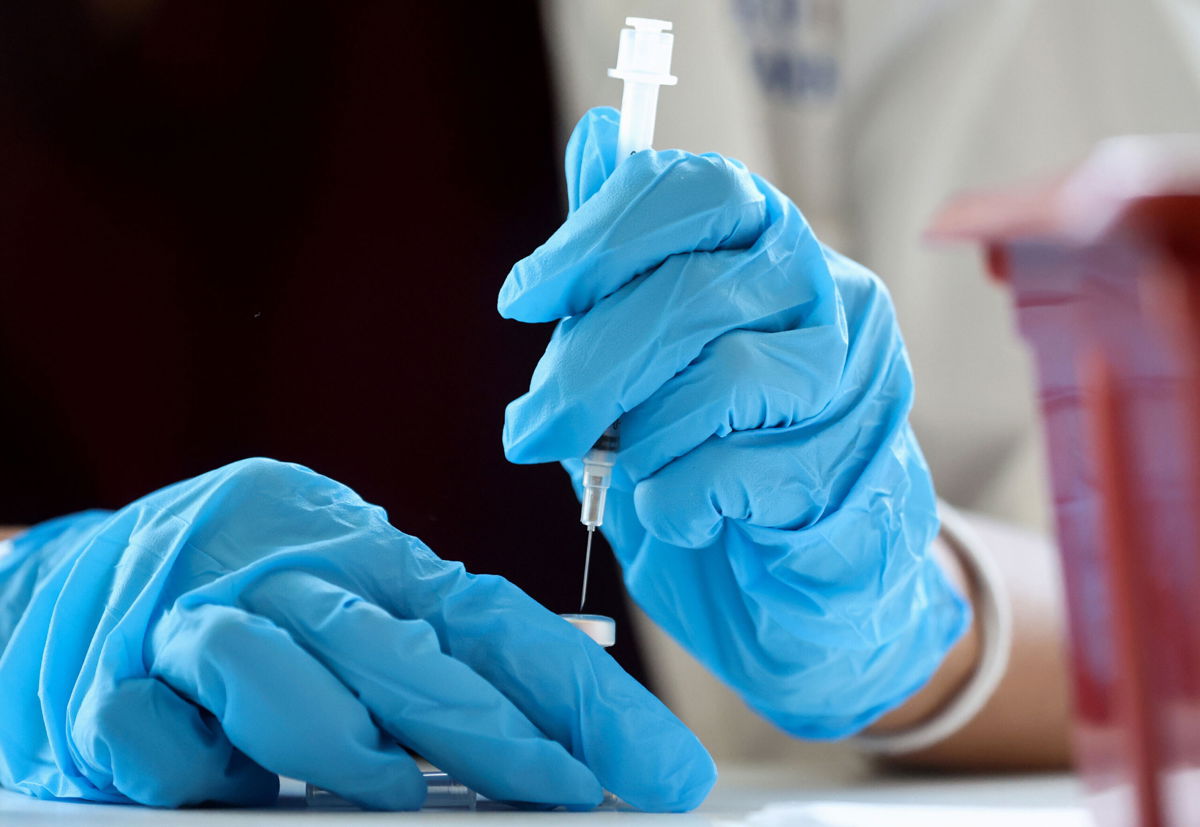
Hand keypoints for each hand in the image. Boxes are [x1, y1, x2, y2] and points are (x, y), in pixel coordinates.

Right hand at [0, 458, 713, 809]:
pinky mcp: (111, 680)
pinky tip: (225, 785)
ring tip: (391, 791)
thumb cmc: (270, 601)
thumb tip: (562, 748)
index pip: (499, 626)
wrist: (111, 565)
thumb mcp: (369, 614)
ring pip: (270, 666)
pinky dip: (195, 767)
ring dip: (340, 738)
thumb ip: (442, 669)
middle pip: (405, 652)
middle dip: (499, 734)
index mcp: (377, 565)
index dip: (585, 698)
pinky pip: (151, 729)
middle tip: (573, 797)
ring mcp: (198, 625)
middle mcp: (297, 581)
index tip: (663, 770)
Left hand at [499, 107, 968, 738]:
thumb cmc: (712, 459)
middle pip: (692, 293)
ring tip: (630, 474)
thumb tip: (595, 137)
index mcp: (773, 248)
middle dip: (586, 369)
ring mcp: (853, 385)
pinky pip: (733, 471)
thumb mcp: (645, 359)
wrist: (791, 587)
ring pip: (720, 379)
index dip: (598, 238)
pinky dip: (673, 501)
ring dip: (641, 442)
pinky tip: (678, 513)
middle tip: (529, 430)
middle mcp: (830, 295)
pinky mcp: (850, 473)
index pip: (698, 191)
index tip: (523, 301)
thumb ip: (620, 264)